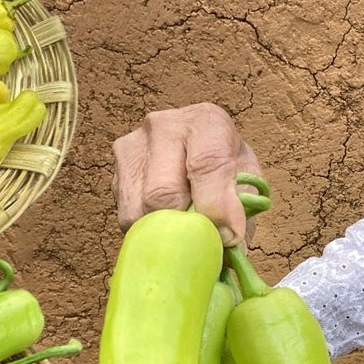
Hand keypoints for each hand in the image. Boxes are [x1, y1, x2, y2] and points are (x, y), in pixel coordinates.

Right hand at [112, 102, 261, 245]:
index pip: (205, 165)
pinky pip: (128, 219)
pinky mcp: (116, 174)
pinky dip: (149, 231)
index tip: (228, 236)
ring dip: (166, 233)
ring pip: (140, 211)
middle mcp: (163, 127)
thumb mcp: (247, 178)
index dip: (216, 207)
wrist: (197, 151)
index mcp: (206, 122)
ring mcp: (132, 149)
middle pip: (163, 193)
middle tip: (206, 241)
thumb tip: (228, 240)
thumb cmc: (228, 166)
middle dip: (186, 227)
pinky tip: (168, 223)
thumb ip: (242, 204)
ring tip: (188, 230)